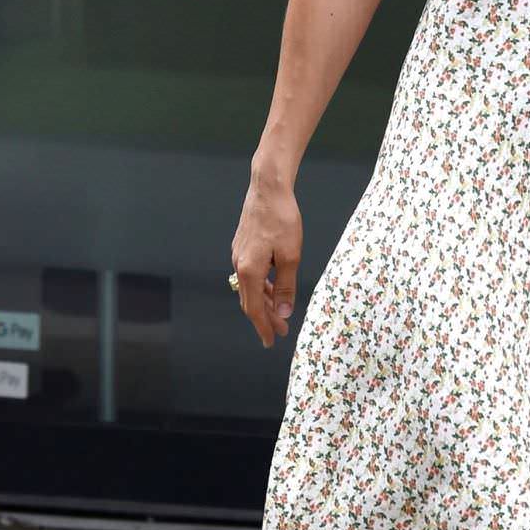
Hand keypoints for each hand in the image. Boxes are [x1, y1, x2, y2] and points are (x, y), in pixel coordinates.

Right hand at [231, 176, 302, 348]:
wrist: (268, 188)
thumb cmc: (282, 219)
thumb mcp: (291, 255)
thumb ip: (286, 285)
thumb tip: (284, 312)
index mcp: (249, 270)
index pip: (255, 308)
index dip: (264, 327)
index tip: (272, 342)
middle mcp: (239, 264)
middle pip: (250, 301)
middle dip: (266, 318)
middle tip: (281, 332)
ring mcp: (238, 255)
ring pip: (250, 287)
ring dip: (265, 302)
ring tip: (281, 312)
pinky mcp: (242, 246)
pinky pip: (250, 274)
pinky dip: (261, 286)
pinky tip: (273, 287)